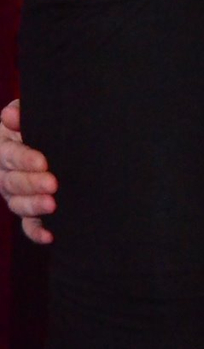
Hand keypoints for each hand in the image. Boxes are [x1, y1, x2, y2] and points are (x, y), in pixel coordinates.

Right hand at [0, 99, 55, 243]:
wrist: (46, 138)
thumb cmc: (37, 123)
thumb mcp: (29, 114)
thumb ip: (20, 113)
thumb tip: (10, 115)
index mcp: (3, 147)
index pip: (10, 155)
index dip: (24, 159)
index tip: (43, 162)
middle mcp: (4, 173)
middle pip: (13, 182)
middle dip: (33, 184)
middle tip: (53, 184)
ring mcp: (14, 194)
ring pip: (18, 204)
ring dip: (34, 206)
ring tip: (53, 205)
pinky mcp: (26, 210)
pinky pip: (27, 225)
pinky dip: (36, 232)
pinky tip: (50, 235)